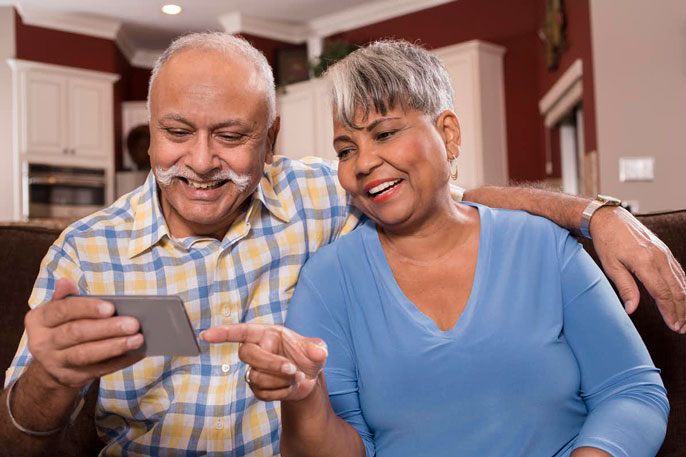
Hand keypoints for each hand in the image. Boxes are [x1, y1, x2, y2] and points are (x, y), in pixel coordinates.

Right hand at [24, 278, 144, 388]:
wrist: (51, 363)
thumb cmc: (62, 327)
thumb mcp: (58, 310)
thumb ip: (65, 297)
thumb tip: (66, 282)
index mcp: (38, 320)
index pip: (62, 310)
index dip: (87, 308)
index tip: (111, 307)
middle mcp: (42, 343)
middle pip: (76, 333)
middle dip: (107, 328)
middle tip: (134, 324)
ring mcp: (55, 363)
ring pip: (86, 355)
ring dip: (114, 347)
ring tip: (138, 339)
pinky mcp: (70, 378)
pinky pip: (98, 370)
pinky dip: (119, 362)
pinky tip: (136, 353)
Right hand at [201, 323, 327, 401]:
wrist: (309, 377)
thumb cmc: (308, 356)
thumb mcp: (317, 349)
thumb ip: (317, 348)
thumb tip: (318, 352)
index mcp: (267, 334)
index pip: (241, 331)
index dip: (223, 333)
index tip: (206, 335)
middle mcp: (257, 350)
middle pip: (246, 355)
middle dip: (270, 363)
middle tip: (292, 369)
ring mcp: (254, 370)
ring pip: (255, 376)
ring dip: (280, 380)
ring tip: (296, 377)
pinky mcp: (257, 388)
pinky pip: (262, 393)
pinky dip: (281, 392)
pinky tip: (289, 387)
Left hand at [590, 206, 685, 332]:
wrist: (610, 219)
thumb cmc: (607, 242)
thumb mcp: (611, 266)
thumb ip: (625, 288)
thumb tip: (631, 310)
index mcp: (645, 263)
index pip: (662, 293)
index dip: (669, 312)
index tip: (673, 326)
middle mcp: (660, 258)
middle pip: (677, 290)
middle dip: (681, 311)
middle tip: (681, 329)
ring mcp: (665, 254)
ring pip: (681, 282)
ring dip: (685, 302)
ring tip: (684, 319)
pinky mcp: (665, 251)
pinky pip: (679, 272)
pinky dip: (684, 287)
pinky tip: (683, 298)